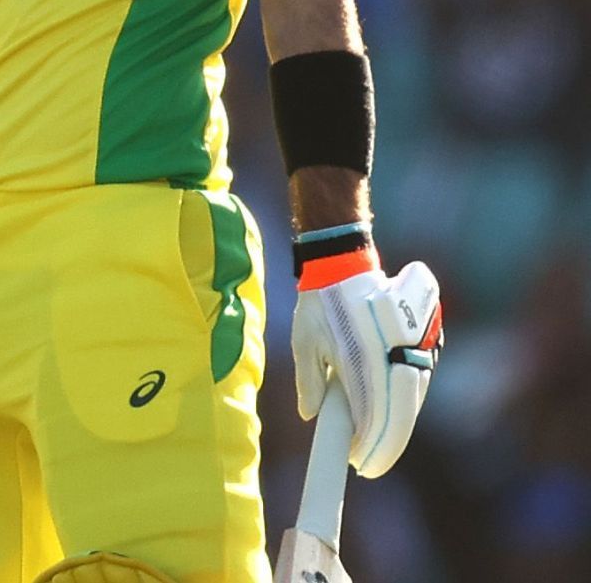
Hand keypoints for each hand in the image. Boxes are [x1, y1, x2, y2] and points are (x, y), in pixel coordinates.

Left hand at [291, 258, 442, 476]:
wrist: (344, 262)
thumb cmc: (319, 303)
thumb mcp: (304, 342)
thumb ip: (309, 380)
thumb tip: (311, 415)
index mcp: (362, 357)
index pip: (373, 413)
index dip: (369, 443)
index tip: (358, 462)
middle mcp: (392, 354)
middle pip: (401, 411)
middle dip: (387, 444)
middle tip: (372, 464)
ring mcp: (412, 344)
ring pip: (414, 396)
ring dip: (399, 423)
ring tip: (378, 445)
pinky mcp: (423, 337)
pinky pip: (419, 377)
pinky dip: (407, 401)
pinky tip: (393, 415)